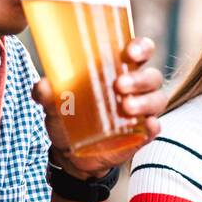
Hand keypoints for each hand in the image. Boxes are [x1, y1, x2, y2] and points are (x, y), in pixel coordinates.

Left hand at [34, 36, 166, 178]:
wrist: (71, 154)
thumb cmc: (69, 116)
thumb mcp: (54, 104)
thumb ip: (47, 94)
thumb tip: (43, 86)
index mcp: (118, 70)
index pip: (140, 52)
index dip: (141, 47)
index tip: (129, 52)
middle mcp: (135, 88)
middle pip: (152, 76)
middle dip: (139, 78)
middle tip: (119, 85)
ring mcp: (141, 112)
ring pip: (157, 99)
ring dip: (145, 101)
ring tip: (126, 107)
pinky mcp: (141, 135)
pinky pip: (154, 128)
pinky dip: (153, 126)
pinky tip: (147, 125)